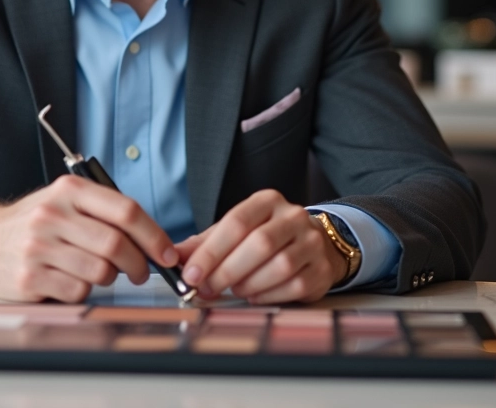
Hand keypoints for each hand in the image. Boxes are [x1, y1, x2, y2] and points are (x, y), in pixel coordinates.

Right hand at [0, 175, 178, 301]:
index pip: (126, 211)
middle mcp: (52, 214)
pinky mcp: (29, 277)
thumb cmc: (34, 223)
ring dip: (108, 278)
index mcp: (69, 190)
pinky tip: (69, 280)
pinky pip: (78, 290)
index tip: (167, 253)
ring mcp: (39, 246)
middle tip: (139, 272)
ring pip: (101, 271)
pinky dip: (83, 290)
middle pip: (117, 244)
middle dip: (139, 264)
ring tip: (96, 272)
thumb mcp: (64, 201)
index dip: (154, 236)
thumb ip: (103, 212)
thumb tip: (154, 240)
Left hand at [175, 189, 345, 303]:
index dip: (211, 251)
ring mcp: (312, 242)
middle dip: (227, 271)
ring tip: (233, 289)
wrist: (313, 244)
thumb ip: (205, 243)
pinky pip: (294, 286)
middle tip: (206, 288)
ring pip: (279, 266)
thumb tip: (173, 256)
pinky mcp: (322, 269)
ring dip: (248, 284)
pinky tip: (255, 295)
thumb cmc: (265, 238)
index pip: (236, 222)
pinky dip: (268, 295)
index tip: (191, 274)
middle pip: (259, 244)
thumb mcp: (235, 232)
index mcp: (267, 201)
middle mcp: (293, 216)